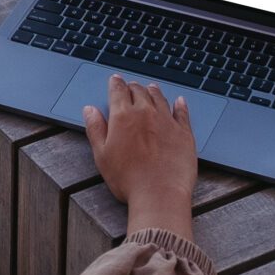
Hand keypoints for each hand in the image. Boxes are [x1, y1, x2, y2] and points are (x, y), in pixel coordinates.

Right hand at [82, 76, 197, 240]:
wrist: (159, 194)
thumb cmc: (128, 179)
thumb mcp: (102, 155)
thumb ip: (95, 129)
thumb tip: (89, 110)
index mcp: (123, 116)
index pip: (118, 91)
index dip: (115, 83)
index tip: (115, 80)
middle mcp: (146, 113)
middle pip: (139, 91)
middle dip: (133, 87)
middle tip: (130, 87)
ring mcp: (167, 121)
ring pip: (159, 98)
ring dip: (153, 91)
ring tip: (150, 88)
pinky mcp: (184, 132)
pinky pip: (182, 112)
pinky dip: (180, 104)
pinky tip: (179, 101)